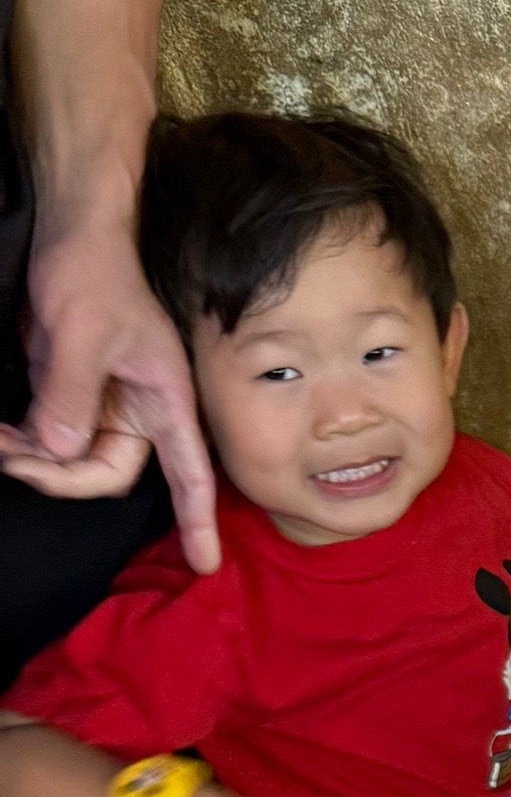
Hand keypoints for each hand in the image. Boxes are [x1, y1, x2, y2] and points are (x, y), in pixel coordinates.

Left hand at [0, 221, 220, 573]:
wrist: (70, 232)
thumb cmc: (93, 272)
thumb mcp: (83, 332)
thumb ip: (71, 394)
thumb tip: (58, 450)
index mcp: (165, 399)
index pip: (191, 473)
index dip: (198, 520)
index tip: (204, 564)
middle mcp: (140, 410)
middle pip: (109, 473)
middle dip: (61, 476)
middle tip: (11, 460)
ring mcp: (103, 404)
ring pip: (73, 460)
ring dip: (34, 460)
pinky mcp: (69, 394)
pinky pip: (50, 438)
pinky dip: (23, 443)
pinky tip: (1, 435)